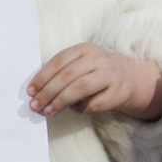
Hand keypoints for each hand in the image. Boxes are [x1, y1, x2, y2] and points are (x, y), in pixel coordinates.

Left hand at [28, 43, 161, 120]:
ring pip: (79, 89)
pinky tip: (74, 109)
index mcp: (85, 49)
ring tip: (48, 111)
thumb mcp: (81, 64)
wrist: (131, 78)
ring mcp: (109, 75)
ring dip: (60, 102)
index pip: (58, 62)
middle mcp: (98, 59)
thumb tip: (36, 92)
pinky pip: (93, 104)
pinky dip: (80, 108)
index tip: (30, 92)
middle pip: (67, 76)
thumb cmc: (97, 72)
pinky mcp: (117, 93)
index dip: (42, 77)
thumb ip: (62, 73)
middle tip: (35, 106)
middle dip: (48, 92)